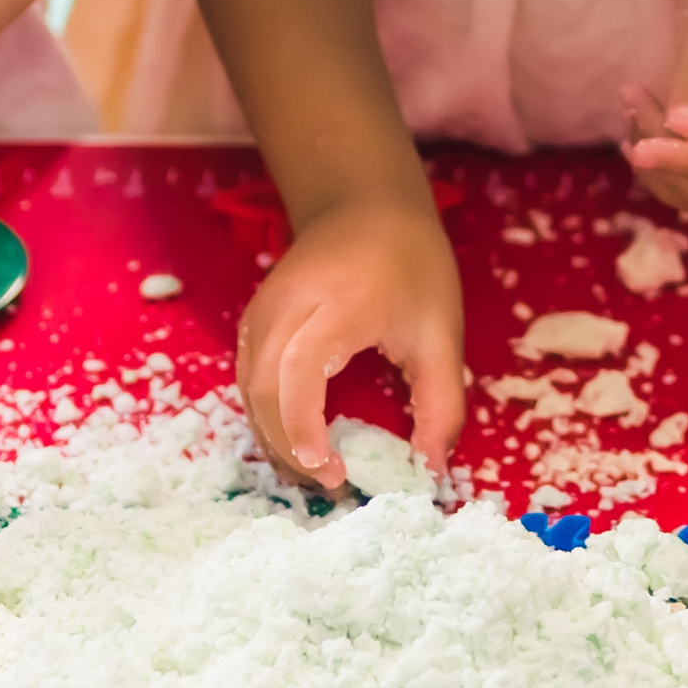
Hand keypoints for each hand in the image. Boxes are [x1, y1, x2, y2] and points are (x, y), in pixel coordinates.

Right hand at [235, 187, 463, 491]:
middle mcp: (288, 305)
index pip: (300, 369)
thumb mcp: (441, 332)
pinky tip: (296, 439)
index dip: (304, 427)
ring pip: (248, 389)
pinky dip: (265, 416)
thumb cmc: (410, 263)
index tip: (332, 471)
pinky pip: (246, 377)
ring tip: (315, 471)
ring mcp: (263, 310)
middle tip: (332, 484)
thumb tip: (431, 471)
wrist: (366, 202)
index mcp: (339, 302)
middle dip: (289, 447)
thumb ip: (441, 404)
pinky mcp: (254, 319)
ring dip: (274, 438)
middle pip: (264, 387)